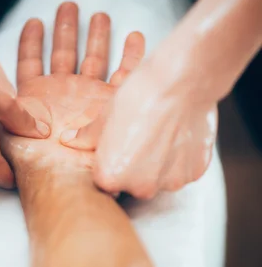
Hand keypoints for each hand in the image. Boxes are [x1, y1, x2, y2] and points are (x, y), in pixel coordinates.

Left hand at [0, 2, 144, 175]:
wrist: (69, 177)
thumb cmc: (40, 157)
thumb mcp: (9, 128)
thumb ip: (1, 110)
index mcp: (39, 98)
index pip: (31, 62)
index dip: (31, 41)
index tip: (34, 21)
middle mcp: (64, 96)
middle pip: (64, 53)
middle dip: (66, 29)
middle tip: (69, 6)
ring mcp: (89, 98)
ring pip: (94, 58)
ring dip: (95, 35)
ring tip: (97, 15)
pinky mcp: (113, 104)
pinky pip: (125, 74)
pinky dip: (131, 56)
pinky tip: (133, 37)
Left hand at [61, 38, 217, 198]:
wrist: (182, 80)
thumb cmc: (141, 96)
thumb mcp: (105, 116)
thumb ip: (87, 137)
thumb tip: (70, 141)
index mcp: (112, 177)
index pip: (105, 180)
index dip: (110, 163)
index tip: (116, 149)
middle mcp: (141, 187)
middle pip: (134, 183)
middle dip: (134, 167)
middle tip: (139, 139)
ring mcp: (171, 183)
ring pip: (160, 178)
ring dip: (158, 164)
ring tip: (160, 134)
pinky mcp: (196, 173)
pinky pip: (182, 171)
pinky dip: (180, 158)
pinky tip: (177, 135)